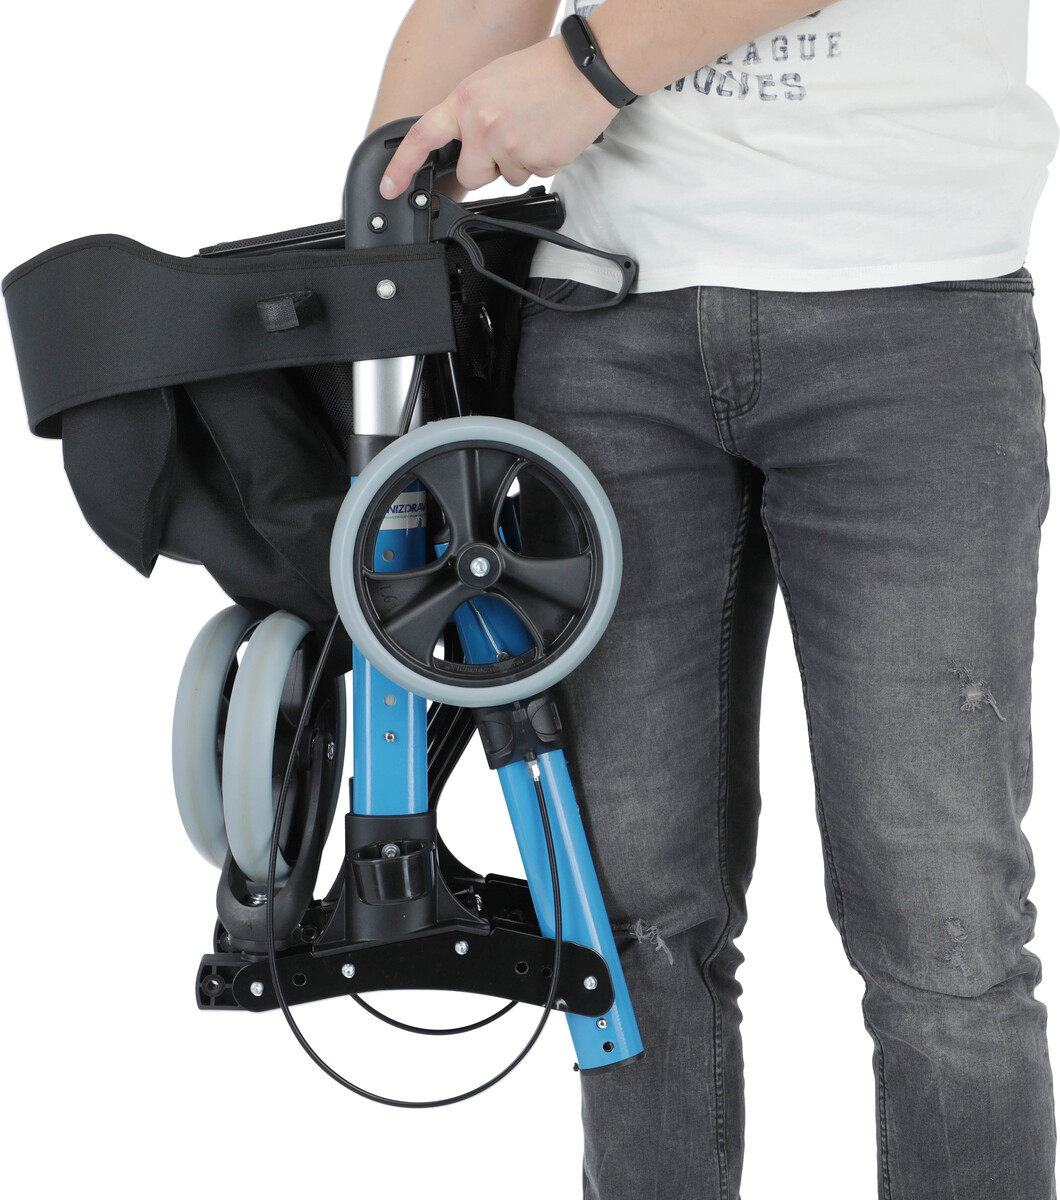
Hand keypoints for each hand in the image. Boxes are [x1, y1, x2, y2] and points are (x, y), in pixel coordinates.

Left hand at [379, 35, 619, 199]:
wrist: (586, 71)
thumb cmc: (543, 72)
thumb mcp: (491, 83)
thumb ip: (471, 115)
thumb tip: (466, 149)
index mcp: (466, 100)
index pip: (423, 137)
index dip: (402, 165)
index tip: (390, 186)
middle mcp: (483, 125)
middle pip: (471, 175)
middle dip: (488, 166)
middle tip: (510, 136)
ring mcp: (509, 146)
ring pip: (505, 177)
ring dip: (519, 162)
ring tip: (534, 128)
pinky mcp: (535, 161)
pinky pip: (531, 176)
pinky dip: (541, 161)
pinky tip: (548, 134)